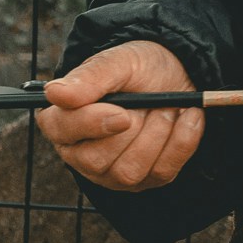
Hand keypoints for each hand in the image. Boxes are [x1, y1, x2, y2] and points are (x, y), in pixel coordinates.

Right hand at [37, 42, 204, 192]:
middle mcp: (80, 153)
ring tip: (166, 107)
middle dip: (133, 129)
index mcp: (63, 119)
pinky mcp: (145, 180)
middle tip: (150, 102)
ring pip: (129, 172)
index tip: (123, 113)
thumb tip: (55, 93)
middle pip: (96, 161)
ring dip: (157, 134)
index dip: (91, 123)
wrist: (177, 77)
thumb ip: (89, 77)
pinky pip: (162, 172)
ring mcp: (112, 173)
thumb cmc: (139, 69)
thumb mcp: (119, 62)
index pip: (61, 130)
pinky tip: (186, 117)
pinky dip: (181, 141)